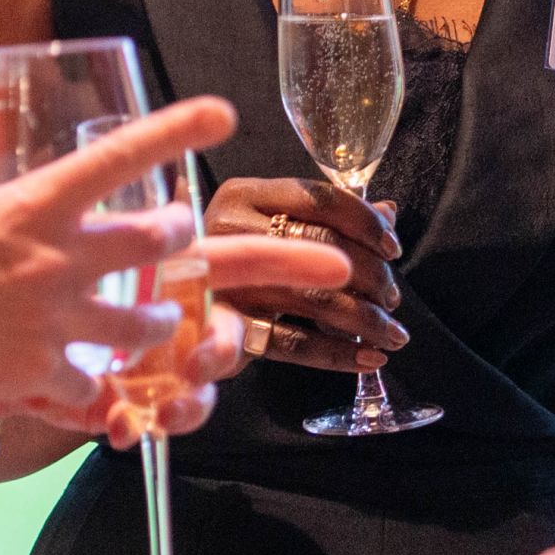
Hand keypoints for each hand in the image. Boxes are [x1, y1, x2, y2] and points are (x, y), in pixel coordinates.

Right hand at [0, 99, 347, 434]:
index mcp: (33, 206)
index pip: (120, 157)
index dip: (177, 130)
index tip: (222, 114)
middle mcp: (58, 258)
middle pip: (156, 240)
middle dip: (176, 235)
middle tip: (174, 234)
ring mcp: (56, 318)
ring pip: (146, 322)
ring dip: (158, 320)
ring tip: (158, 319)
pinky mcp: (42, 371)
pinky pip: (93, 383)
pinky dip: (92, 385)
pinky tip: (84, 382)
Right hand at [204, 175, 407, 375]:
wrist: (162, 301)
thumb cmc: (224, 256)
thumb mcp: (264, 222)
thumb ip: (324, 216)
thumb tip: (388, 213)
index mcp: (244, 194)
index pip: (320, 198)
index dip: (366, 223)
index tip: (393, 249)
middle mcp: (229, 231)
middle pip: (321, 247)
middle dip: (372, 276)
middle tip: (393, 298)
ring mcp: (224, 282)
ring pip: (314, 297)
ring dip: (365, 319)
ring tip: (392, 333)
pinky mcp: (224, 329)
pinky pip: (293, 343)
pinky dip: (338, 353)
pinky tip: (368, 359)